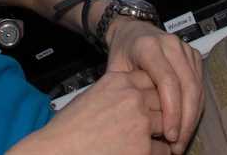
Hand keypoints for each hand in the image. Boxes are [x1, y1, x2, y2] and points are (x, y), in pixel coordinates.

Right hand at [11, 69, 169, 154]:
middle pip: (162, 101)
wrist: (58, 150)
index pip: (151, 79)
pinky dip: (158, 153)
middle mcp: (132, 97)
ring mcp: (140, 122)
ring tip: (150, 140)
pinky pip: (164, 150)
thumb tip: (134, 96)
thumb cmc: (69, 128)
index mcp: (119, 81)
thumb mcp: (93, 95)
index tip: (152, 103)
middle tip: (157, 125)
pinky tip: (143, 152)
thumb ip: (117, 92)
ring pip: (168, 124)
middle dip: (161, 113)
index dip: (153, 94)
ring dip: (162, 134)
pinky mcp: (143, 148)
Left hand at [105, 19, 204, 153]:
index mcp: (148, 46)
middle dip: (186, 120)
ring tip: (182, 140)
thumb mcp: (115, 69)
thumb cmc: (122, 53)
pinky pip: (200, 85)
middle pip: (188, 86)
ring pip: (198, 87)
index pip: (167, 81)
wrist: (131, 31)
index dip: (172, 111)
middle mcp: (170, 44)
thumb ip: (125, 91)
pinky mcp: (193, 55)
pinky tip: (186, 125)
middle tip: (178, 145)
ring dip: (192, 117)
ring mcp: (184, 48)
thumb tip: (136, 124)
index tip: (169, 136)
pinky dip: (195, 108)